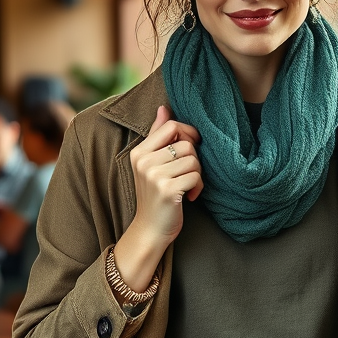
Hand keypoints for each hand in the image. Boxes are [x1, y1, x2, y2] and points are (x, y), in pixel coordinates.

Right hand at [126, 106, 203, 248]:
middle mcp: (144, 162)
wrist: (150, 229)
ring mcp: (154, 176)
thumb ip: (157, 135)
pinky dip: (198, 187)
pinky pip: (196, 176)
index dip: (188, 133)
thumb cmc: (155, 195)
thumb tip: (163, 108)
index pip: (171, 126)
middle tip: (188, 173)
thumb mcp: (151, 164)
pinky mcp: (167, 190)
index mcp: (139, 152)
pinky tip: (189, 196)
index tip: (191, 148)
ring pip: (193, 159)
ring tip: (187, 186)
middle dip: (195, 158)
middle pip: (186, 143)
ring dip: (197, 174)